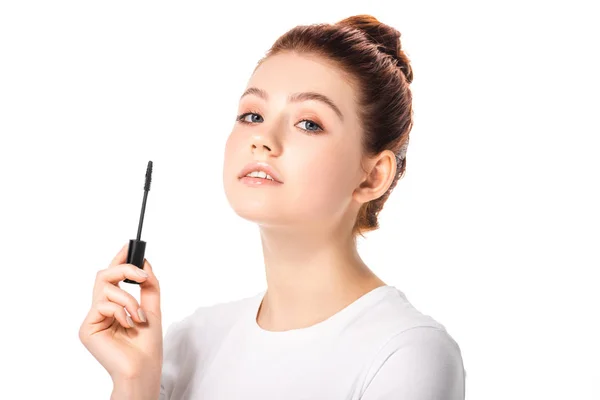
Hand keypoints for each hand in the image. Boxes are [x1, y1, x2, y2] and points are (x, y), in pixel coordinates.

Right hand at [79, 243, 162, 388]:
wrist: (143, 368)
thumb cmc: (147, 346)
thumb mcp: (153, 309)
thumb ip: (149, 286)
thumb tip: (145, 262)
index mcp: (115, 306)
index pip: (113, 277)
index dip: (120, 259)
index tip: (130, 245)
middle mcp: (101, 311)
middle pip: (104, 275)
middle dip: (124, 269)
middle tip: (141, 275)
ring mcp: (93, 319)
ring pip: (105, 287)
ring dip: (129, 299)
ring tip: (138, 316)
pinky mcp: (87, 328)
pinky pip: (103, 304)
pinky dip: (121, 310)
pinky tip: (128, 324)